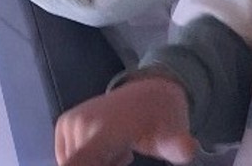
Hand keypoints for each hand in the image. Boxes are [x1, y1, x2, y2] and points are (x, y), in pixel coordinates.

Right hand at [55, 76, 197, 165]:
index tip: (118, 158)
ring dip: (96, 163)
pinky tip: (107, 146)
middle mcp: (81, 124)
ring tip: (119, 151)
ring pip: (74, 163)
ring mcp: (70, 123)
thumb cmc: (162, 119)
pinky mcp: (64, 124)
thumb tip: (188, 148)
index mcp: (104, 129)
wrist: (151, 92)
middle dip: (104, 165)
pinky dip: (87, 158)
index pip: (76, 163)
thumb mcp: (174, 138)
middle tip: (125, 156)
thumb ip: (178, 148)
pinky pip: (68, 158)